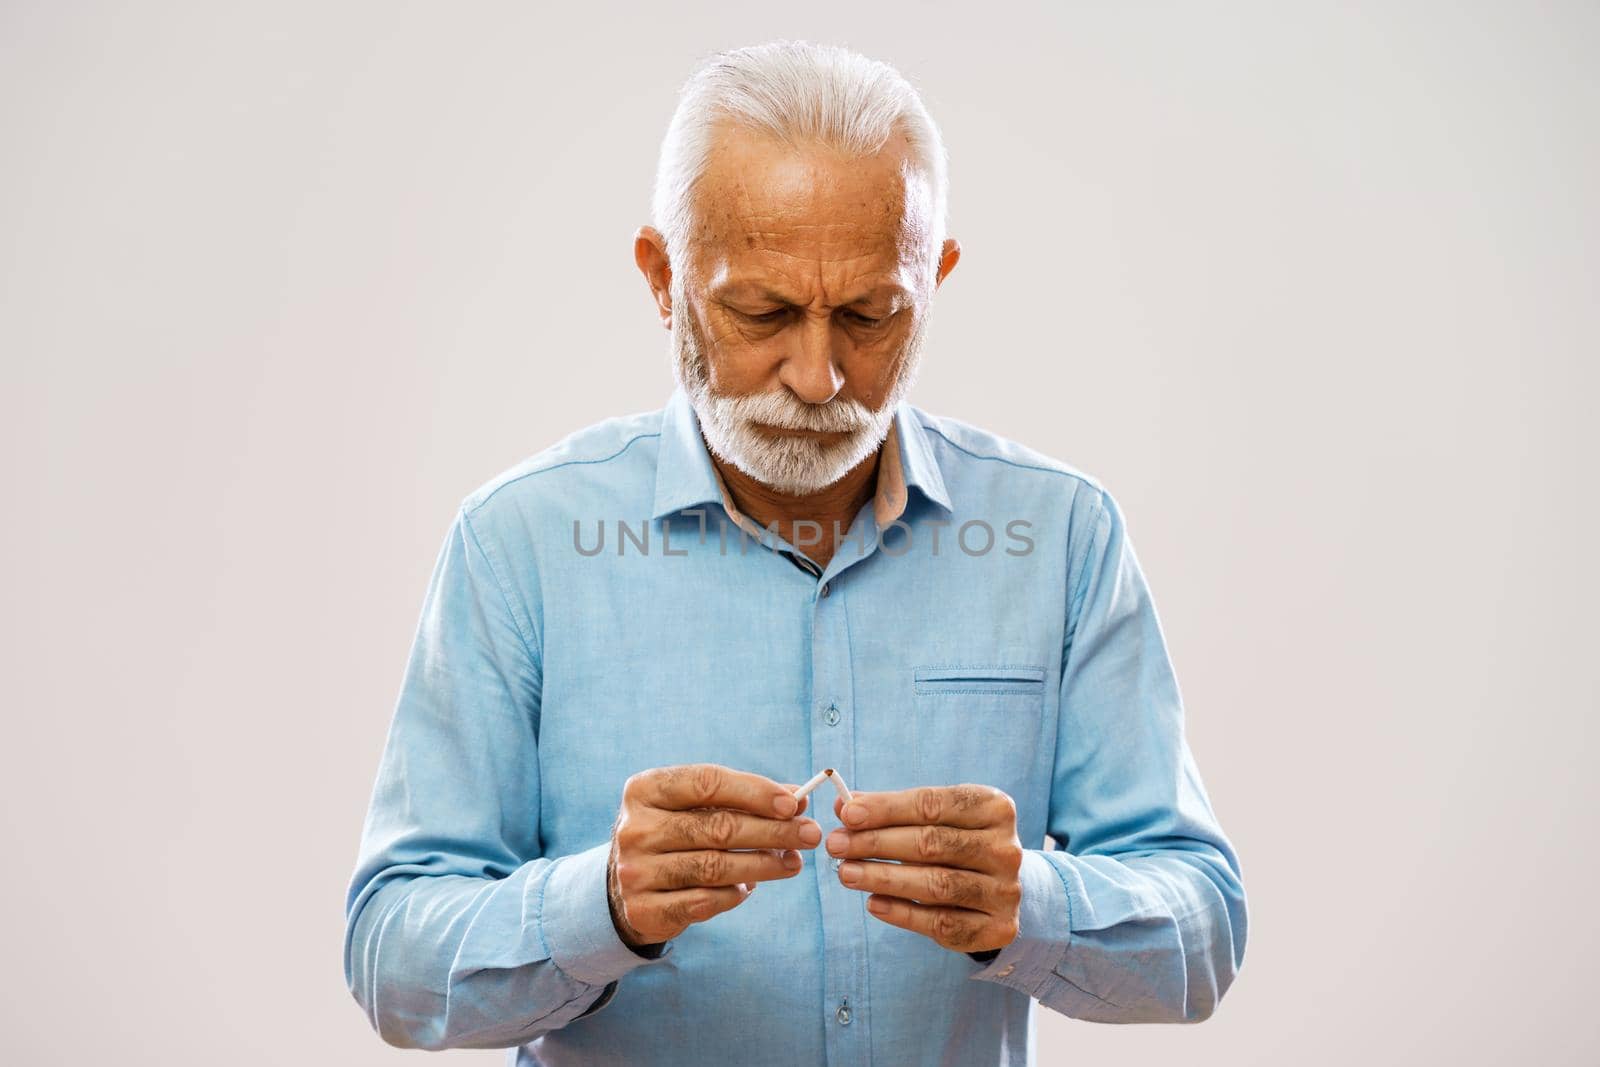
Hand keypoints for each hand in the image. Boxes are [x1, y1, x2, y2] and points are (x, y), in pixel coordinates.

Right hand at [607, 763, 820, 947]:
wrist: (625, 882)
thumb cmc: (675, 832)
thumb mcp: (698, 806)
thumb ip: (744, 799)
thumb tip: (799, 799)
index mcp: (645, 789)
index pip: (707, 782)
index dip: (754, 792)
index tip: (793, 803)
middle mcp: (636, 828)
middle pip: (717, 827)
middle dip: (772, 831)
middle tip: (809, 834)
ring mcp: (637, 870)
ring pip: (715, 867)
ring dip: (764, 865)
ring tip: (793, 862)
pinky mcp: (644, 909)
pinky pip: (704, 902)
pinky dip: (735, 894)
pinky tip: (751, 887)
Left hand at [827, 783, 1022, 954]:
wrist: (996, 886)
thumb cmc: (954, 840)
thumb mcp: (932, 816)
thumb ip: (892, 811)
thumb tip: (844, 807)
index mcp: (994, 807)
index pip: (932, 804)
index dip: (886, 808)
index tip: (847, 814)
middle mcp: (1006, 848)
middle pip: (932, 843)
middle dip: (876, 843)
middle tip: (836, 845)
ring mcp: (1006, 890)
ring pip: (936, 884)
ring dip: (883, 878)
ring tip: (846, 873)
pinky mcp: (998, 927)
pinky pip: (943, 922)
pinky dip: (904, 914)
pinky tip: (873, 904)